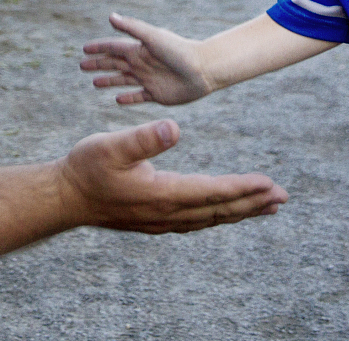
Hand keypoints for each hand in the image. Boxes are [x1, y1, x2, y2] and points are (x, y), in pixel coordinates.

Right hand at [56, 119, 284, 233]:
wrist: (65, 197)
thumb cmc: (86, 168)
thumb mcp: (110, 145)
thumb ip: (143, 137)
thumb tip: (175, 127)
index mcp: (162, 194)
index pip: (212, 192)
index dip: (243, 188)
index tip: (269, 183)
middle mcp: (167, 213)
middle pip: (219, 210)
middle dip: (252, 203)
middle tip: (283, 198)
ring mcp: (161, 221)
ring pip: (210, 218)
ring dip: (239, 211)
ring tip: (266, 206)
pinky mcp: (155, 220)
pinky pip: (196, 221)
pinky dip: (218, 216)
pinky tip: (224, 212)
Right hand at [81, 13, 211, 105]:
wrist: (203, 70)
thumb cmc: (178, 50)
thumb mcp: (152, 37)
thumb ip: (131, 27)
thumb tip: (110, 16)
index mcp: (139, 49)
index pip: (113, 47)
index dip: (99, 48)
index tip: (84, 49)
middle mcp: (141, 63)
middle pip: (115, 64)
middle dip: (98, 64)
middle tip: (81, 66)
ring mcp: (148, 79)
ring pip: (123, 80)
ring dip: (108, 81)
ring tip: (94, 83)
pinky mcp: (157, 94)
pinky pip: (138, 97)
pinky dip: (127, 99)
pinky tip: (117, 100)